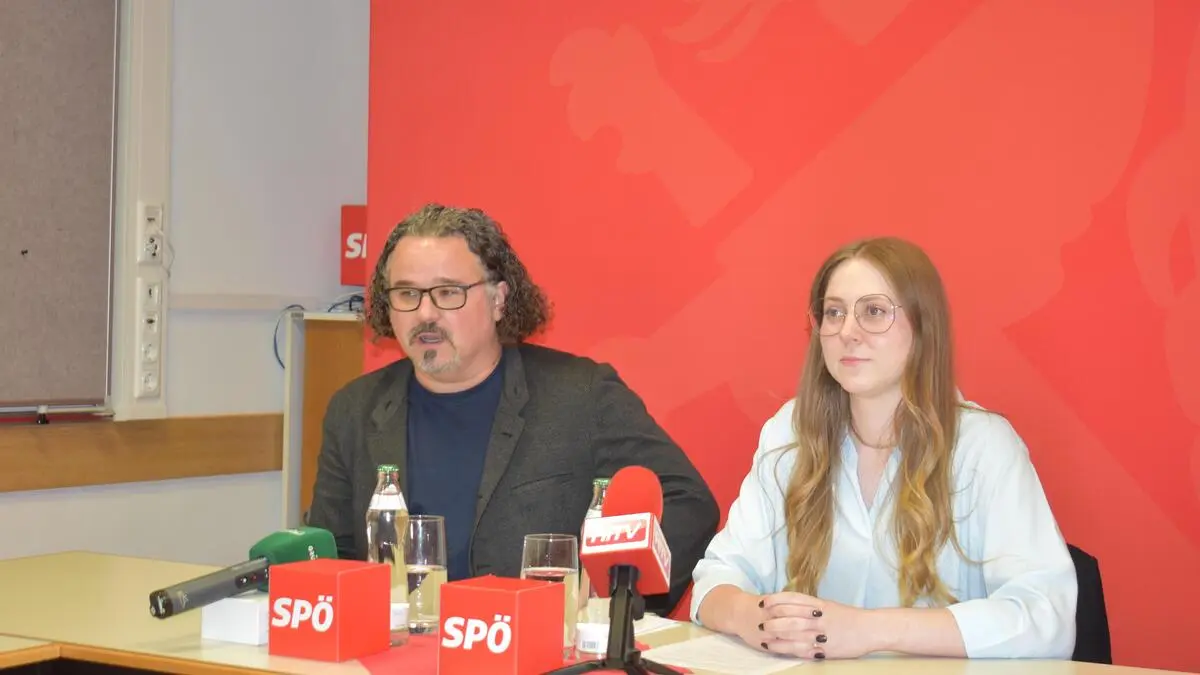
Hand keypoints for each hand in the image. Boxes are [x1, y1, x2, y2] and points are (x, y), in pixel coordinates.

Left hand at [756, 592, 877, 659]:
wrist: (871, 629)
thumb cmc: (850, 617)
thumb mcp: (830, 607)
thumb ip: (812, 607)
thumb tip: (793, 606)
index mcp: (820, 604)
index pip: (794, 598)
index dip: (776, 599)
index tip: (764, 601)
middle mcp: (819, 617)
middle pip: (790, 615)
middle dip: (773, 618)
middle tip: (760, 621)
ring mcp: (821, 633)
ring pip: (793, 632)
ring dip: (776, 633)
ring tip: (763, 634)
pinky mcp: (825, 648)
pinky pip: (801, 648)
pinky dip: (786, 648)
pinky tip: (775, 648)